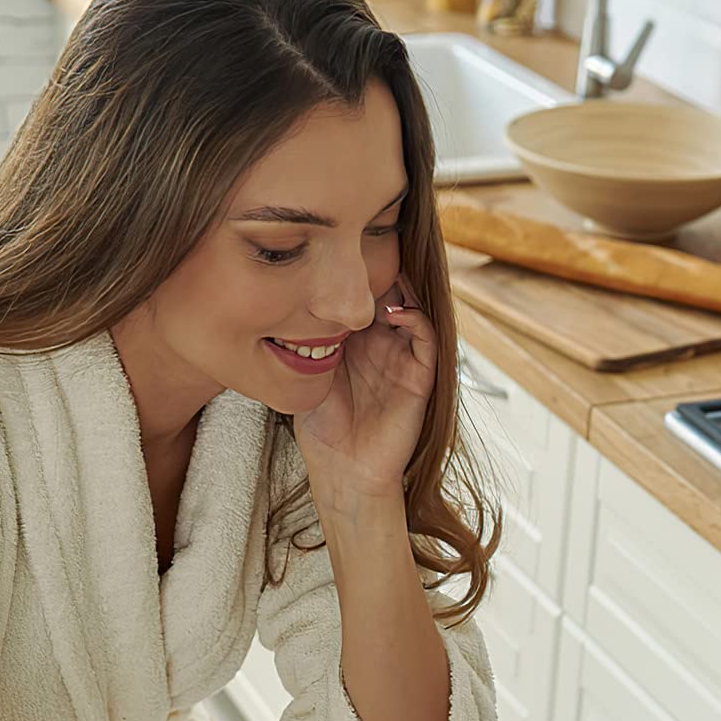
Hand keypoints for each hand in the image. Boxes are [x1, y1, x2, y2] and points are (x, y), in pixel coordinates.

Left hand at [292, 268, 437, 502]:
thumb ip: (309, 341)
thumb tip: (295, 301)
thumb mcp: (308, 374)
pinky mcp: (420, 376)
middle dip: (377, 270)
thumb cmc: (321, 428)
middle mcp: (382, 344)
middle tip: (363, 248)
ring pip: (410, 307)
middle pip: (388, 294)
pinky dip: (414, 318)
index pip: (359, 296)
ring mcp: (403, 358)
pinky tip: (393, 311)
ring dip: (399, 288)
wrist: (343, 472)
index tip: (335, 252)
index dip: (352, 275)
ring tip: (381, 272)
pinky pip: (426, 338)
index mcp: (355, 341)